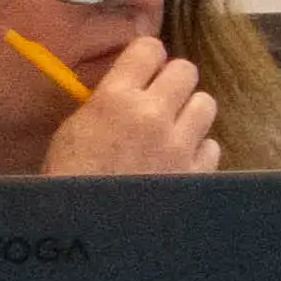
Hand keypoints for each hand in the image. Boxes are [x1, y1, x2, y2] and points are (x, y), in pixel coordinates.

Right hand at [42, 31, 225, 179]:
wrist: (83, 231)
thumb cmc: (67, 180)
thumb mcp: (75, 130)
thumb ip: (107, 101)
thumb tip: (130, 84)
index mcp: (115, 98)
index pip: (149, 48)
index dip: (148, 57)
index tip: (144, 68)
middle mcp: (153, 114)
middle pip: (186, 70)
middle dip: (173, 81)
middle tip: (160, 99)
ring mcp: (179, 145)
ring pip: (206, 103)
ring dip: (190, 113)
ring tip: (173, 129)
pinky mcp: (196, 173)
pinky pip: (212, 146)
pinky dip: (198, 151)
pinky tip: (179, 162)